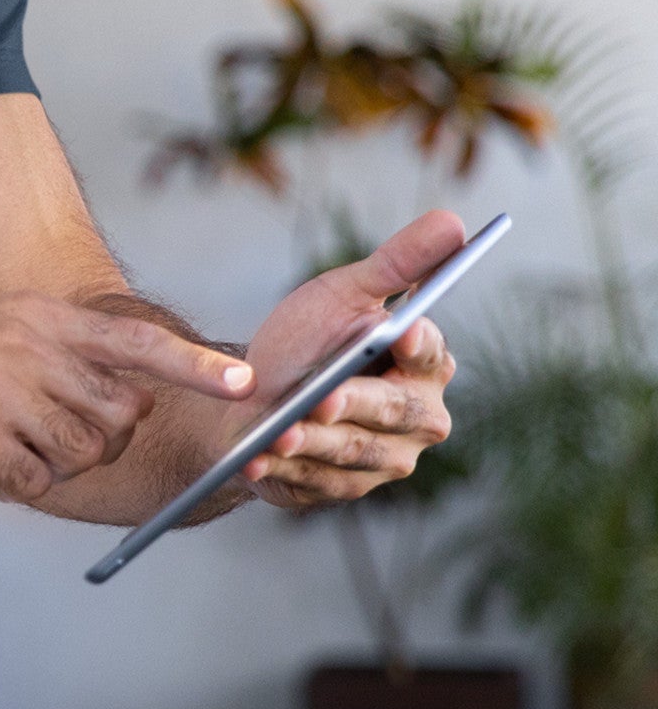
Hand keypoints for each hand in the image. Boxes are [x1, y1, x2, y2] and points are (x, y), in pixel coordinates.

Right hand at [0, 293, 256, 503]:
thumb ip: (57, 349)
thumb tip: (130, 395)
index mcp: (37, 315)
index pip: (134, 339)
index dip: (194, 364)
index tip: (245, 383)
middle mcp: (26, 347)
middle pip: (119, 415)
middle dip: (103, 439)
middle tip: (54, 435)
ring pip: (84, 454)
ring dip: (58, 465)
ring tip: (11, 445)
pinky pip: (36, 484)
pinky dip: (17, 486)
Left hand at [233, 211, 462, 509]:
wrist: (254, 393)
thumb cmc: (308, 338)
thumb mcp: (344, 294)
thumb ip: (396, 263)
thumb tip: (454, 221)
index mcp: (425, 365)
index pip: (429, 355)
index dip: (417, 346)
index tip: (402, 332)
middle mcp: (418, 418)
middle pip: (392, 411)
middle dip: (354, 403)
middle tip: (322, 397)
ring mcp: (385, 459)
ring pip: (351, 450)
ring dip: (311, 442)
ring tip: (276, 432)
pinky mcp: (344, 487)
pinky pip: (315, 481)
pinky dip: (282, 470)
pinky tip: (255, 459)